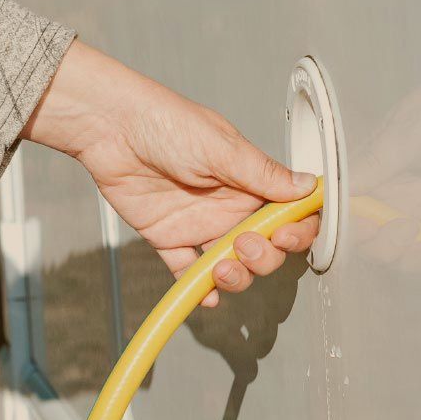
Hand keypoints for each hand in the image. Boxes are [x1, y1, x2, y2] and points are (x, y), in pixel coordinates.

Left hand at [23, 41, 319, 305]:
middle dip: (263, 258)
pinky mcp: (167, 236)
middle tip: (244, 246)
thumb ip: (264, 174)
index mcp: (249, 182)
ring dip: (234, 277)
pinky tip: (204, 297)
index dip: (296, 231)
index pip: (288, 214)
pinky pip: (186, 269)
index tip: (287, 236)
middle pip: (264, 248)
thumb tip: (310, 187)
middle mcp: (229, 206)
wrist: (110, 127)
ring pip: (230, 265)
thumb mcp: (222, 148)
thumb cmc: (167, 123)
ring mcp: (199, 224)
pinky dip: (196, 288)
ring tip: (220, 270)